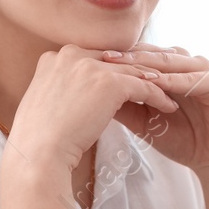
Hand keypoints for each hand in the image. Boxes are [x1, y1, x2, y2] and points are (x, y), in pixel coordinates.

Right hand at [6, 44, 180, 178]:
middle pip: (116, 59)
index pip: (96, 58)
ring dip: (155, 82)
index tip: (132, 77)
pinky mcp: (109, 82)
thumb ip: (62, 89)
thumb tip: (74, 97)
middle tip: (161, 79)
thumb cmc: (38, 140)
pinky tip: (169, 106)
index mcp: (55, 58)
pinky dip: (159, 96)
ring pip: (133, 70)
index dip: (116, 69)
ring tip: (171, 92)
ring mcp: (90, 66)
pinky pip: (144, 86)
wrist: (37, 154)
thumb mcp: (46, 103)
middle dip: (139, 69)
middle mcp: (71, 54)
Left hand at [101, 44, 208, 176]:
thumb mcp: (145, 123)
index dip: (116, 59)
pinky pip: (192, 78)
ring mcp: (202, 71)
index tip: (88, 62)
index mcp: (169, 69)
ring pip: (170, 61)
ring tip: (123, 66)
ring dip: (147, 64)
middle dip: (126, 56)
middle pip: (152, 53)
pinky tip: (155, 83)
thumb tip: (91, 96)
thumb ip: (125, 106)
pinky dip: (173, 80)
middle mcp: (185, 64)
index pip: (139, 56)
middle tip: (101, 57)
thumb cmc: (183, 139)